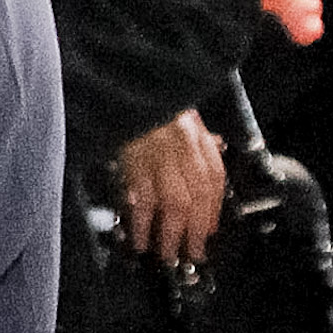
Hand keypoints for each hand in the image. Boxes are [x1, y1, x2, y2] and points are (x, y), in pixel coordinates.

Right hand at [115, 108, 228, 263]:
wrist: (117, 80)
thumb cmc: (144, 97)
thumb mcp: (177, 107)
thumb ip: (196, 130)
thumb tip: (215, 145)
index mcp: (194, 132)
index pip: (213, 179)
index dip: (212, 209)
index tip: (207, 231)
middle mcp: (182, 145)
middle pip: (198, 196)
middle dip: (195, 230)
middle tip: (192, 252)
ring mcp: (158, 154)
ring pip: (176, 203)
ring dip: (173, 233)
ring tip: (168, 252)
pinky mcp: (132, 161)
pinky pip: (143, 199)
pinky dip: (143, 223)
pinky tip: (141, 237)